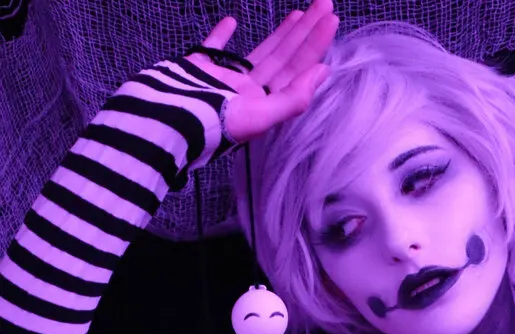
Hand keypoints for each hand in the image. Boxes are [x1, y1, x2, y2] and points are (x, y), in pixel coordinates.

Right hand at [186, 0, 339, 144]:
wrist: (165, 120)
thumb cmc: (214, 123)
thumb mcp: (260, 117)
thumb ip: (293, 98)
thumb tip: (323, 71)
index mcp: (264, 106)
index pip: (296, 72)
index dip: (315, 46)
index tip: (331, 19)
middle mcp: (249, 94)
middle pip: (284, 59)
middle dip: (305, 32)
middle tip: (325, 2)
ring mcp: (224, 81)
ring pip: (261, 52)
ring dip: (281, 34)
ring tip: (300, 12)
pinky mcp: (198, 68)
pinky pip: (213, 49)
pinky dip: (222, 36)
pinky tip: (232, 21)